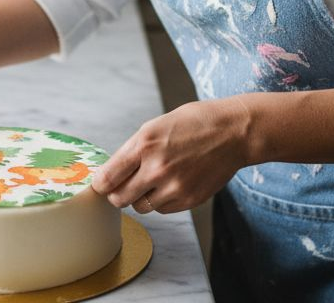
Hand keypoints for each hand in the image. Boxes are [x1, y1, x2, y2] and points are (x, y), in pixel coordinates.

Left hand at [92, 98, 251, 214]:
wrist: (233, 132)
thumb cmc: (194, 124)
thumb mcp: (155, 126)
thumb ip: (132, 151)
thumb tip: (111, 173)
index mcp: (144, 144)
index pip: (107, 178)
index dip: (100, 184)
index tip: (100, 185)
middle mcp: (157, 168)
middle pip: (119, 199)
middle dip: (117, 194)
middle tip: (123, 186)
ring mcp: (174, 186)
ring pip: (140, 207)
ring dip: (141, 198)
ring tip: (153, 180)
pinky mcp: (189, 199)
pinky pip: (162, 210)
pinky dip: (161, 201)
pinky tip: (171, 183)